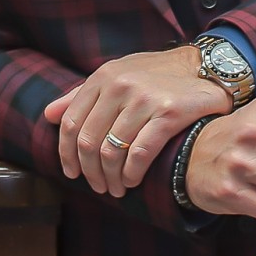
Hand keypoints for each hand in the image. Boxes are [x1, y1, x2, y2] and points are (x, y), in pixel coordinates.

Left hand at [43, 46, 229, 197]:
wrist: (207, 67)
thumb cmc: (157, 75)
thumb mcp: (117, 75)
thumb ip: (81, 94)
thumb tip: (48, 115)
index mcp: (103, 76)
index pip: (71, 122)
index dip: (67, 153)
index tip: (72, 173)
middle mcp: (120, 85)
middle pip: (89, 141)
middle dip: (90, 172)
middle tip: (98, 186)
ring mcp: (143, 99)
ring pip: (112, 152)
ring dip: (111, 178)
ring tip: (116, 188)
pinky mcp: (168, 114)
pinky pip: (139, 154)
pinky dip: (132, 174)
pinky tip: (133, 181)